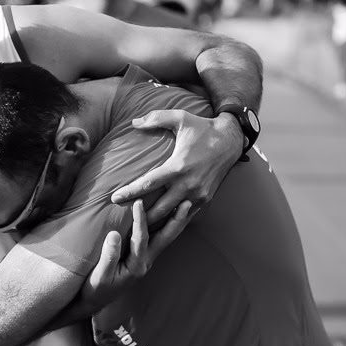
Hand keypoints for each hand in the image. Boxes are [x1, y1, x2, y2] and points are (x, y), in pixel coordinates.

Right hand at [77, 199, 193, 312]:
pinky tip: (170, 214)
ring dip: (175, 221)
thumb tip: (114, 234)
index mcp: (137, 265)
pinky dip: (166, 225)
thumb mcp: (100, 275)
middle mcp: (146, 261)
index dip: (140, 220)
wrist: (95, 301)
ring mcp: (146, 259)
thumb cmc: (96, 289)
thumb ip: (108, 256)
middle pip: (165, 238)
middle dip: (176, 220)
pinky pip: (158, 238)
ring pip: (165, 238)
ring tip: (186, 205)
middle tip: (187, 203)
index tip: (139, 202)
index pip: (142, 239)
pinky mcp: (142, 256)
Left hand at [110, 109, 241, 225]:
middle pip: (159, 209)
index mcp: (179, 167)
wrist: (231, 141)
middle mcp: (189, 185)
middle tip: (123, 219)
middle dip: (140, 217)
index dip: (130, 192)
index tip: (114, 198)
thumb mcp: (181, 117)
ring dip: (156, 223)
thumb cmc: (203, 128)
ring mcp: (198, 195)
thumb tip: (133, 122)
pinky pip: (185, 216)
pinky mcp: (205, 200)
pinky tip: (159, 226)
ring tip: (138, 227)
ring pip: (172, 217)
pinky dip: (172, 221)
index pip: (149, 184)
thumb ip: (156, 118)